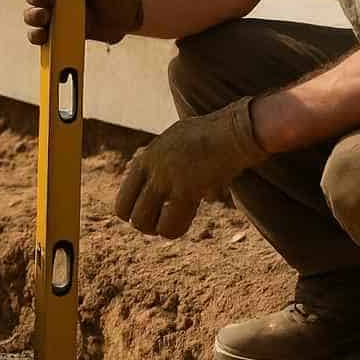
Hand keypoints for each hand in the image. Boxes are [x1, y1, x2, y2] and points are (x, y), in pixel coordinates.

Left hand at [115, 97, 268, 237]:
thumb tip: (174, 177)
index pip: (123, 197)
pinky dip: (175, 229)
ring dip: (158, 229)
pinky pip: (169, 225)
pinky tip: (188, 219)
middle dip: (144, 224)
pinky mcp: (184, 189)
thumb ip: (169, 159)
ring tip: (174, 223)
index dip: (135, 211)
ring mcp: (165, 178)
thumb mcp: (180, 139)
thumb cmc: (215, 135)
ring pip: (143, 222)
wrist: (236, 131)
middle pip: (127, 213)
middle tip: (161, 223)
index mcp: (147, 157)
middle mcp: (151, 168)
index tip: (153, 213)